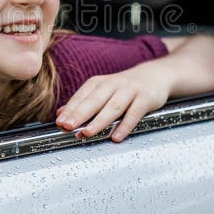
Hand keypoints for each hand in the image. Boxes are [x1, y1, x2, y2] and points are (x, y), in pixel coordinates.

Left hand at [54, 65, 171, 141]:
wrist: (155, 75)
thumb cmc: (124, 88)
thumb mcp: (102, 91)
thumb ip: (83, 103)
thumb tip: (60, 114)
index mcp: (99, 83)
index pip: (81, 96)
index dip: (70, 110)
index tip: (59, 123)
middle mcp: (113, 84)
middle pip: (94, 100)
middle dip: (79, 114)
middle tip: (66, 126)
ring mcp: (130, 90)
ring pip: (113, 107)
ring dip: (99, 121)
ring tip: (87, 133)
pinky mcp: (145, 98)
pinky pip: (134, 113)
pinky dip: (125, 126)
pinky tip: (116, 137)